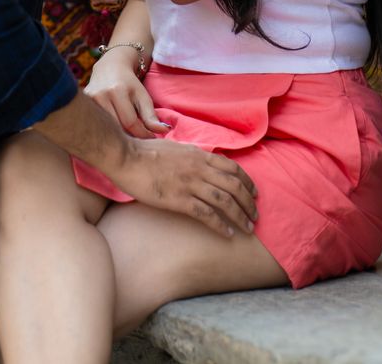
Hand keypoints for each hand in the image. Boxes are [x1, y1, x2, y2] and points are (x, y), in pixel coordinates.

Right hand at [86, 50, 169, 139]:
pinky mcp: (82, 104)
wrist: (109, 66)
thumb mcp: (143, 96)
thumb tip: (165, 131)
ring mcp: (88, 100)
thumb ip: (151, 116)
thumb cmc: (129, 83)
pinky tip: (112, 131)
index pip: (130, 123)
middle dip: (130, 138)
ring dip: (117, 136)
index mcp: (117, 91)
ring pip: (105, 129)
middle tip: (138, 141)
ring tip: (126, 138)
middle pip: (116, 128)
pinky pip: (96, 124)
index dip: (143, 134)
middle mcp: (99, 95)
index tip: (151, 139)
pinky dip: (106, 131)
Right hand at [117, 140, 258, 237]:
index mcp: (199, 155)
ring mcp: (190, 184)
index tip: (254, 194)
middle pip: (234, 186)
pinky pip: (206, 215)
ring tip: (247, 228)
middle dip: (249, 202)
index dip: (247, 182)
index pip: (232, 168)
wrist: (127, 157)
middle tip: (255, 216)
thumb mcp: (177, 148)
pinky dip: (220, 225)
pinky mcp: (179, 200)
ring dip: (240, 216)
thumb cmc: (147, 152)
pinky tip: (228, 234)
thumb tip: (204, 162)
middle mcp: (199, 169)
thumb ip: (193, 156)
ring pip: (224, 201)